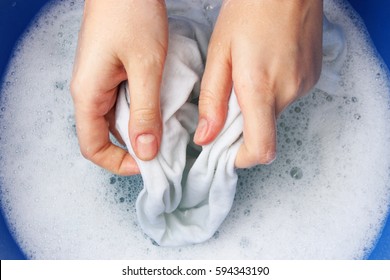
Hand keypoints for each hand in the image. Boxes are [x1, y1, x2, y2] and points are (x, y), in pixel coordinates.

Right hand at [71, 0, 167, 174]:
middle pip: (104, 135)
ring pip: (116, 119)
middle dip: (133, 146)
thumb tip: (145, 151)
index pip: (93, 147)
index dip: (119, 162)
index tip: (148, 163)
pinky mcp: (110, 72)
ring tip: (165, 124)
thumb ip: (145, 112)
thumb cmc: (131, 13)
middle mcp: (88, 91)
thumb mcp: (146, 67)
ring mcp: (98, 81)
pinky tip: (159, 103)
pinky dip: (141, 109)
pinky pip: (122, 102)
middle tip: (164, 146)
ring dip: (139, 127)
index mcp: (88, 94)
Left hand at [194, 0, 322, 167]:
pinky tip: (265, 68)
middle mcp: (288, 92)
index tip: (226, 152)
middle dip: (243, 127)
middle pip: (264, 132)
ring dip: (258, 107)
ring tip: (248, 76)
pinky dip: (272, 93)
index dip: (242, 159)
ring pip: (274, 114)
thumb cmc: (250, 11)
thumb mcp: (219, 54)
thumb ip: (212, 100)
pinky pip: (287, 98)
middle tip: (229, 101)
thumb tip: (206, 137)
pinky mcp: (312, 77)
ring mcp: (304, 85)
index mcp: (260, 89)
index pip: (260, 149)